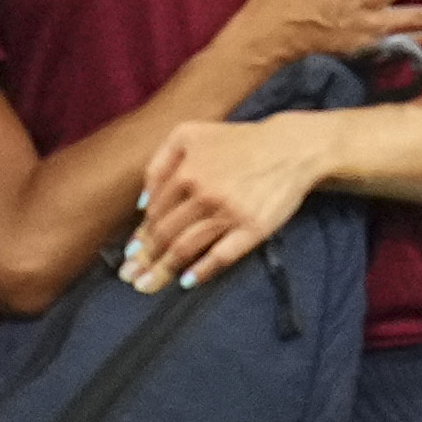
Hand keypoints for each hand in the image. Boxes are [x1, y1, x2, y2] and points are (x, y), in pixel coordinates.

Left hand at [126, 112, 339, 289]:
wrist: (290, 148)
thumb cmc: (238, 141)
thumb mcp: (190, 135)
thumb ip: (159, 163)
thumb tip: (142, 203)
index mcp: (186, 172)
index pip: (155, 213)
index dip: (141, 236)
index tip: (130, 254)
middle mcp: (204, 194)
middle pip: (165, 234)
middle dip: (144, 259)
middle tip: (130, 278)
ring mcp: (229, 213)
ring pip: (186, 248)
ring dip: (163, 270)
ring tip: (147, 286)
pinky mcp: (253, 229)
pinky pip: (222, 256)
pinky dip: (202, 271)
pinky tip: (186, 282)